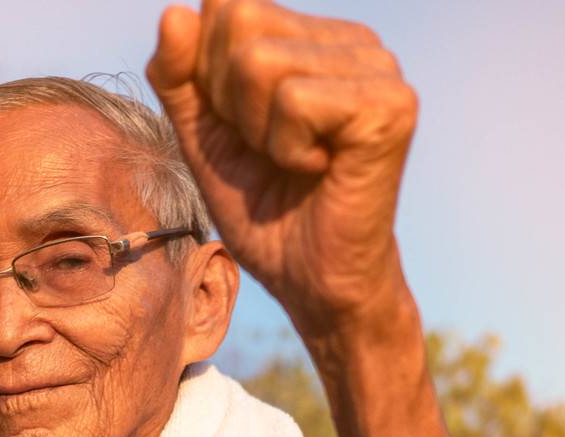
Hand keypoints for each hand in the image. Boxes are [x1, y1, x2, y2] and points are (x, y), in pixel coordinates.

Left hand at [147, 0, 415, 336]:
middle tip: (270, 151)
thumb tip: (174, 13)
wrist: (313, 282)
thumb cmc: (267, 212)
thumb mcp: (204, 136)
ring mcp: (379, 67)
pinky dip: (288, 149)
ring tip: (296, 163)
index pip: (226, 6)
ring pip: (260, 62)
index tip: (246, 131)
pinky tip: (320, 170)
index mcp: (314, 37)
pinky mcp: (389, 105)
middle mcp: (353, 40)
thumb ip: (181, 76)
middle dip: (230, 100)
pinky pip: (294, 100)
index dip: (209, 75)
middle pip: (239, 21)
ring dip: (259, 132)